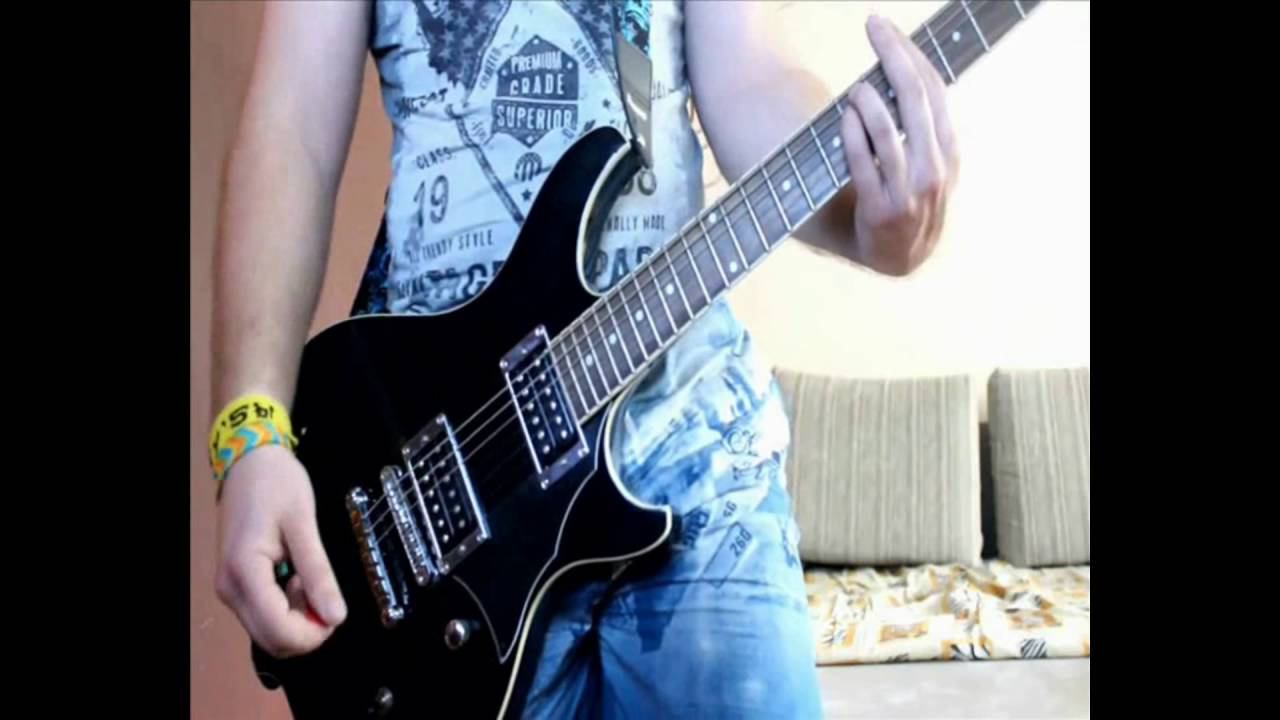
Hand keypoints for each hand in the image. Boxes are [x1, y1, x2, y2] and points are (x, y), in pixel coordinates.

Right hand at [215, 444, 346, 657]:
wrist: (249, 461)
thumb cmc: (277, 484)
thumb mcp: (304, 524)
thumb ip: (318, 573)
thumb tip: (336, 618)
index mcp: (245, 574)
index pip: (279, 632)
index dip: (314, 633)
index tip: (336, 608)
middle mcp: (230, 590)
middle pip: (272, 641)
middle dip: (307, 629)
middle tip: (323, 590)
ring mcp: (230, 589)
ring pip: (268, 631)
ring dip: (297, 618)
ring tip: (307, 575)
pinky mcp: (236, 585)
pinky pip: (264, 614)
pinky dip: (287, 608)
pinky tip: (296, 576)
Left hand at [839, 15, 958, 276]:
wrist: (895, 257)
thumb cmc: (906, 201)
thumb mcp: (924, 163)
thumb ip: (918, 126)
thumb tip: (898, 71)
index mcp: (949, 152)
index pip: (934, 92)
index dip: (910, 54)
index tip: (884, 29)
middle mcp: (935, 171)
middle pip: (916, 101)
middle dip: (894, 57)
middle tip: (872, 27)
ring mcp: (909, 195)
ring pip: (892, 134)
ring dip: (871, 102)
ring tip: (855, 87)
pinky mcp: (880, 213)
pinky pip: (865, 167)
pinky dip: (854, 138)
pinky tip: (845, 117)